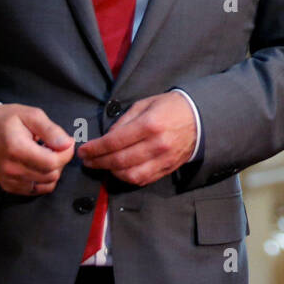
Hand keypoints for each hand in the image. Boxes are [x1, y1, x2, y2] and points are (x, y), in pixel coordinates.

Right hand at [0, 104, 75, 194]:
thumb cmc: (6, 120)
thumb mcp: (31, 115)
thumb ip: (51, 130)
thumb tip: (67, 144)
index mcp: (17, 149)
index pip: (52, 162)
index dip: (66, 153)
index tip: (66, 143)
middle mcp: (11, 168)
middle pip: (51, 174)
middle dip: (60, 161)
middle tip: (55, 147)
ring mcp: (9, 180)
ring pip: (46, 184)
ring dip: (52, 170)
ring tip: (46, 154)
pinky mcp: (9, 186)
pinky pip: (36, 190)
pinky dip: (43, 179)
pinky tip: (38, 165)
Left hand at [77, 91, 196, 185]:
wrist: (199, 118)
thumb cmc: (170, 107)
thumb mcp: (145, 104)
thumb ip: (124, 120)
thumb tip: (107, 137)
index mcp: (150, 124)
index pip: (114, 141)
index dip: (95, 148)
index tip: (84, 151)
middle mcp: (157, 144)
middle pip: (119, 160)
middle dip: (98, 162)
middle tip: (87, 161)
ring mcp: (163, 159)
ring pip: (130, 175)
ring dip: (111, 172)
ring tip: (102, 165)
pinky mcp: (167, 169)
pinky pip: (143, 180)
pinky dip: (127, 178)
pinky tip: (119, 171)